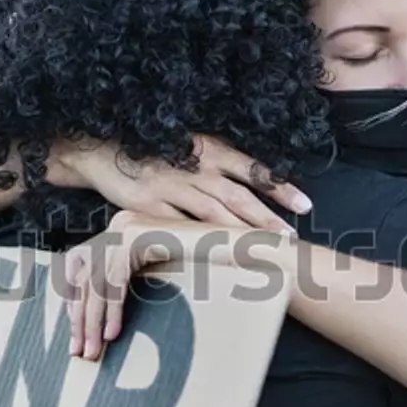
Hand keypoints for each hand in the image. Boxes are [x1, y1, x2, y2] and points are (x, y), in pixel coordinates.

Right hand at [55, 134, 312, 231]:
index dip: (280, 187)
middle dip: (266, 219)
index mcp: (208, 149)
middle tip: (291, 240)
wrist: (100, 149)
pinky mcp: (147, 204)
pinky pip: (176, 228)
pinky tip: (213, 258)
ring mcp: (170, 186)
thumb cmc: (153, 152)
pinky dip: (196, 243)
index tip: (307, 206)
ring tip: (263, 252)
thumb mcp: (189, 148)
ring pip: (211, 213)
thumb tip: (252, 190)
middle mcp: (193, 166)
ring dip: (238, 233)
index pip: (252, 169)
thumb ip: (218, 168)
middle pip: (237, 196)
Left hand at [61, 210, 296, 359]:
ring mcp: (127, 226)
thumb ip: (130, 282)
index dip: (75, 304)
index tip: (77, 336)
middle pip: (85, 276)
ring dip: (92, 321)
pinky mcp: (139, 236)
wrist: (242, 254)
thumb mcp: (157, 276)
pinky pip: (115, 280)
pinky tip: (113, 334)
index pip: (83, 270)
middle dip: (80, 318)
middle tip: (79, 351)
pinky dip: (112, 310)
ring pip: (96, 281)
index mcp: (121, 231)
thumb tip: (98, 316)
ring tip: (94, 351)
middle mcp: (119, 223)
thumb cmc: (206, 270)